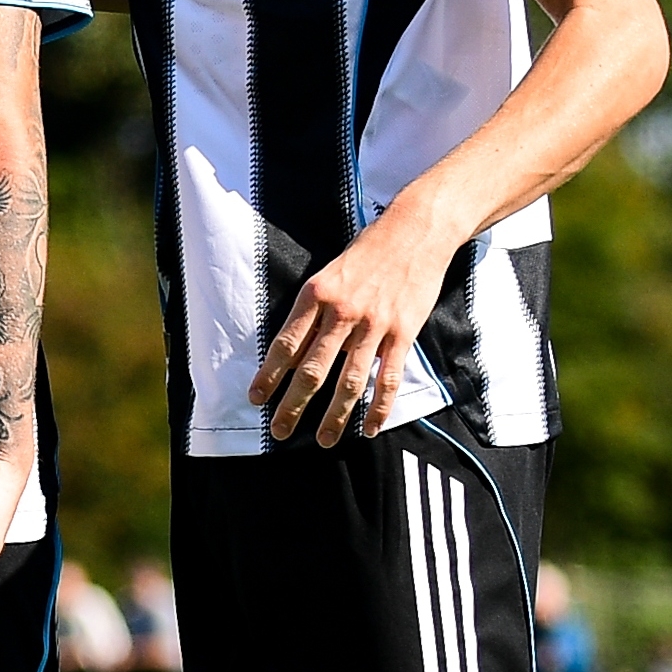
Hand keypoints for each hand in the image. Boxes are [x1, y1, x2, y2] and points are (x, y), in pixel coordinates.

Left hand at [252, 208, 457, 444]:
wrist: (414, 231)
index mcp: (316, 295)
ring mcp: (374, 325)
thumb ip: (313, 311)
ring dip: (334, 416)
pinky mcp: (402, 333)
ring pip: (349, 381)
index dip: (269, 375)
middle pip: (312, 370)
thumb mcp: (329, 273)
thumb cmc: (367, 252)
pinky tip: (369, 428)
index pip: (285, 344)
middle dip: (293, 405)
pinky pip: (388, 378)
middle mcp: (342, 313)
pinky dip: (379, 407)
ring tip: (323, 440)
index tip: (256, 398)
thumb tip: (293, 349)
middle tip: (279, 430)